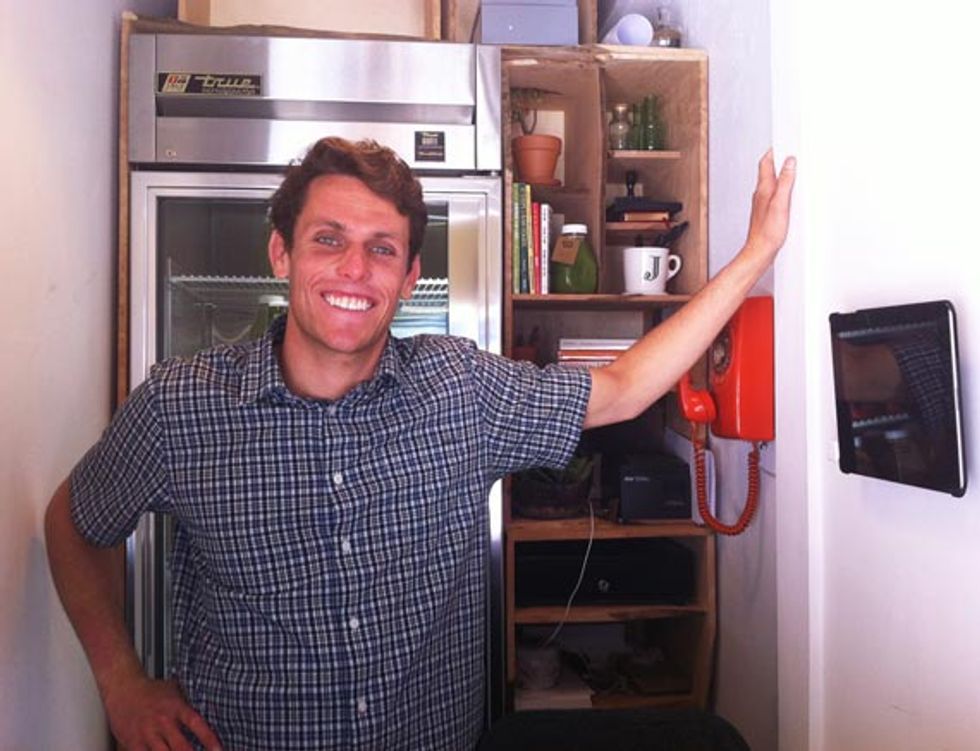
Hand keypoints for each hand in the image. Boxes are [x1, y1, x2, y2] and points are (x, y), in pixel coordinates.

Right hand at [103, 675, 221, 750]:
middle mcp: (163, 722)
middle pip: (181, 747)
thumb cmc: (151, 690)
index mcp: (176, 707)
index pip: (196, 724)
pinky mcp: (134, 743)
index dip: (209, 739)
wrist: (123, 688)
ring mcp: (148, 734)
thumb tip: (211, 708)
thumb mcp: (175, 691)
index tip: (219, 750)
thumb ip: (189, 703)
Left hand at [746, 149, 796, 259]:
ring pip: (771, 183)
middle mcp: (760, 195)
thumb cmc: (767, 233)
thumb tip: (789, 163)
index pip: (765, 163)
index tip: (781, 144)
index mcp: (763, 189)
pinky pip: (774, 195)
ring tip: (790, 169)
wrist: (760, 251)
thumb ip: (785, 182)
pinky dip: (781, 190)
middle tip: (787, 153)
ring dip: (780, 175)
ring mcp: (762, 204)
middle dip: (778, 161)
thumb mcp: (780, 204)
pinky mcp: (766, 213)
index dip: (773, 152)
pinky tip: (787, 194)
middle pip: (768, 172)